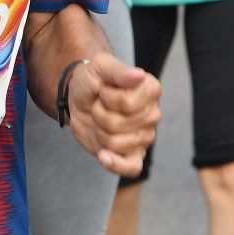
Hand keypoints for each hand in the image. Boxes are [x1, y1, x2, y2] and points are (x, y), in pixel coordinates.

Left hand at [65, 52, 161, 176]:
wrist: (80, 97)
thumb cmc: (93, 79)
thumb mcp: (100, 66)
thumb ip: (118, 71)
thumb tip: (139, 75)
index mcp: (151, 89)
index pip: (127, 104)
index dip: (107, 98)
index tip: (103, 89)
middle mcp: (153, 114)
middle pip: (118, 124)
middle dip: (100, 114)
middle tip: (100, 104)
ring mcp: (146, 136)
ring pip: (116, 143)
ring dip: (99, 131)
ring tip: (101, 119)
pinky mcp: (134, 155)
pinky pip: (131, 168)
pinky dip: (115, 164)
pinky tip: (103, 155)